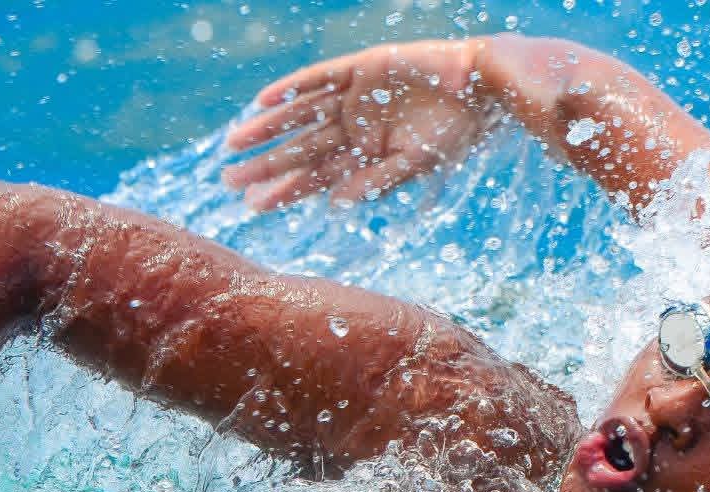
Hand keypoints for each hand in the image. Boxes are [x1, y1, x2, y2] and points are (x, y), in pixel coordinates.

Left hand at [224, 40, 495, 210]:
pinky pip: (318, 78)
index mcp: (366, 156)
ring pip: (301, 115)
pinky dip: (293, 87)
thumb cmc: (456, 132)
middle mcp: (354, 128)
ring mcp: (354, 97)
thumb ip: (377, 181)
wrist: (480, 87)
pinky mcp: (359, 68)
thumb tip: (337, 205)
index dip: (286, 190)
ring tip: (235, 142)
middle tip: (230, 179)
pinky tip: (264, 100)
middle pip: (301, 150)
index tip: (254, 205)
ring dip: (269, 128)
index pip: (318, 177)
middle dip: (267, 164)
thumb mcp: (416, 163)